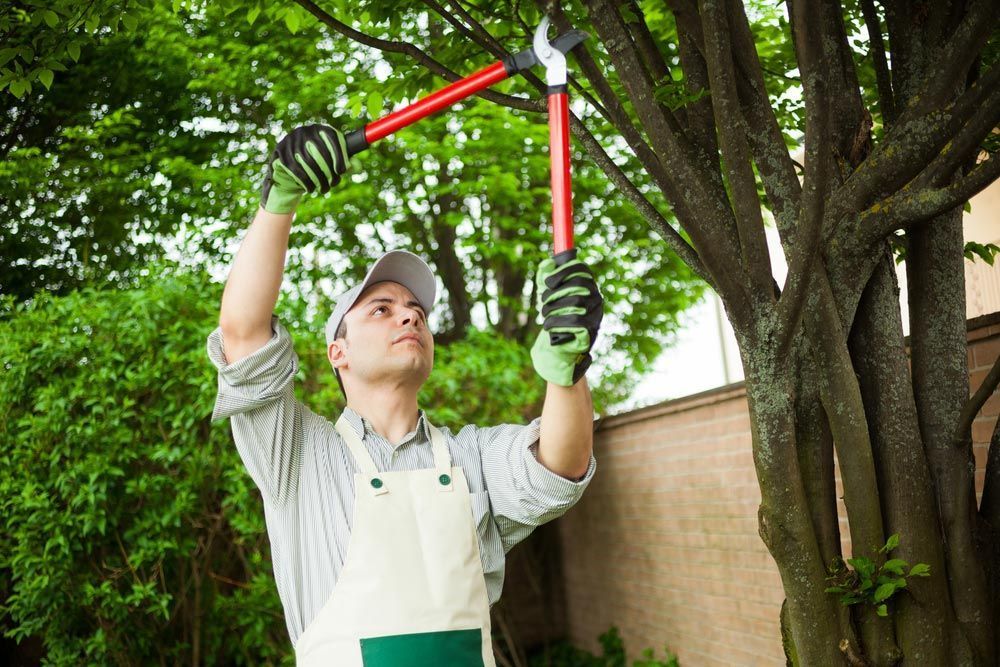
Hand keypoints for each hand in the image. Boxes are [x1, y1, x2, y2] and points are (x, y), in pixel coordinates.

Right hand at [260, 124, 348, 213]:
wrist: (290, 167)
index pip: (333, 140)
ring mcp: (292, 140)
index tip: (342, 171)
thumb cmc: (317, 163)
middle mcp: (306, 131)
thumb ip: (347, 164)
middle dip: (329, 172)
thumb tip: (358, 168)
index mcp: (322, 129)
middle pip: (321, 153)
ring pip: (308, 163)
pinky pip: (296, 169)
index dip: (339, 156)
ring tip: (324, 189)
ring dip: (318, 180)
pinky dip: (305, 182)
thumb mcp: (333, 162)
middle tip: (333, 184)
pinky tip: (311, 189)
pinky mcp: (281, 151)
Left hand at [530, 251, 603, 385]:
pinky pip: (575, 321)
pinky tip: (548, 326)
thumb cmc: (556, 318)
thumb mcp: (550, 296)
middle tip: (542, 302)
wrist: (561, 348)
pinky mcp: (591, 330)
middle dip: (554, 293)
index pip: (582, 270)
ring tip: (544, 315)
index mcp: (588, 287)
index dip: (564, 272)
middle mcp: (596, 299)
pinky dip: (556, 322)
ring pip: (575, 303)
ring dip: (553, 309)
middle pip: (577, 286)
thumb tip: (547, 264)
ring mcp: (596, 314)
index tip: (547, 281)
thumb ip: (548, 279)